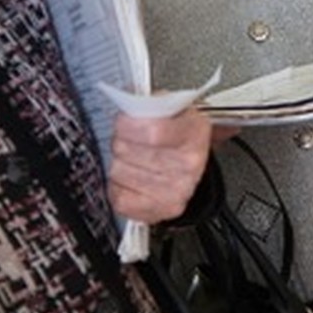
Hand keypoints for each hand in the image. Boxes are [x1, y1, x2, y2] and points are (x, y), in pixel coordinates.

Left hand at [108, 107, 211, 222]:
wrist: (190, 164)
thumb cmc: (178, 133)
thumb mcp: (172, 106)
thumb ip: (151, 102)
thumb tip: (131, 103)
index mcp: (194, 133)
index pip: (152, 131)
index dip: (127, 124)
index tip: (123, 121)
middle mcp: (189, 166)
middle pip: (128, 150)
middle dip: (120, 140)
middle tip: (130, 138)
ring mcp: (174, 191)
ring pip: (119, 172)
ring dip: (119, 162)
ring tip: (133, 157)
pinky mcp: (158, 211)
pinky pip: (119, 197)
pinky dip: (118, 186)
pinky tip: (131, 178)